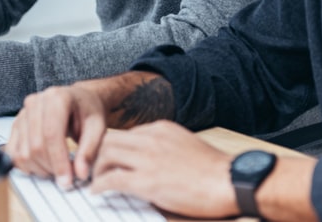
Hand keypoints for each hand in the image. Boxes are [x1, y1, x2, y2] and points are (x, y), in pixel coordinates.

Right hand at [6, 83, 108, 188]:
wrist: (78, 100)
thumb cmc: (88, 112)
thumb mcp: (98, 128)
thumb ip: (89, 150)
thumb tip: (80, 174)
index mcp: (57, 98)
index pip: (51, 135)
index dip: (58, 161)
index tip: (68, 181)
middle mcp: (36, 102)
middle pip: (36, 145)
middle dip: (51, 168)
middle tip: (66, 177)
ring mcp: (23, 113)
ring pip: (23, 152)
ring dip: (39, 169)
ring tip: (57, 169)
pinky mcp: (16, 124)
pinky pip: (13, 152)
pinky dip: (26, 166)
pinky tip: (43, 166)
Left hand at [91, 121, 238, 218]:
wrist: (228, 180)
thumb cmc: (212, 168)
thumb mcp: (185, 144)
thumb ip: (165, 145)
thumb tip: (151, 156)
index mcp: (161, 128)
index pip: (127, 133)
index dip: (114, 146)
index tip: (109, 157)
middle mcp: (151, 139)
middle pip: (109, 139)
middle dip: (98, 153)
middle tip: (93, 168)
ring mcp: (147, 159)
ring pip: (105, 155)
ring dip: (95, 168)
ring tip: (93, 179)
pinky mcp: (146, 181)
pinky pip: (111, 179)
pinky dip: (99, 185)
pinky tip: (97, 191)